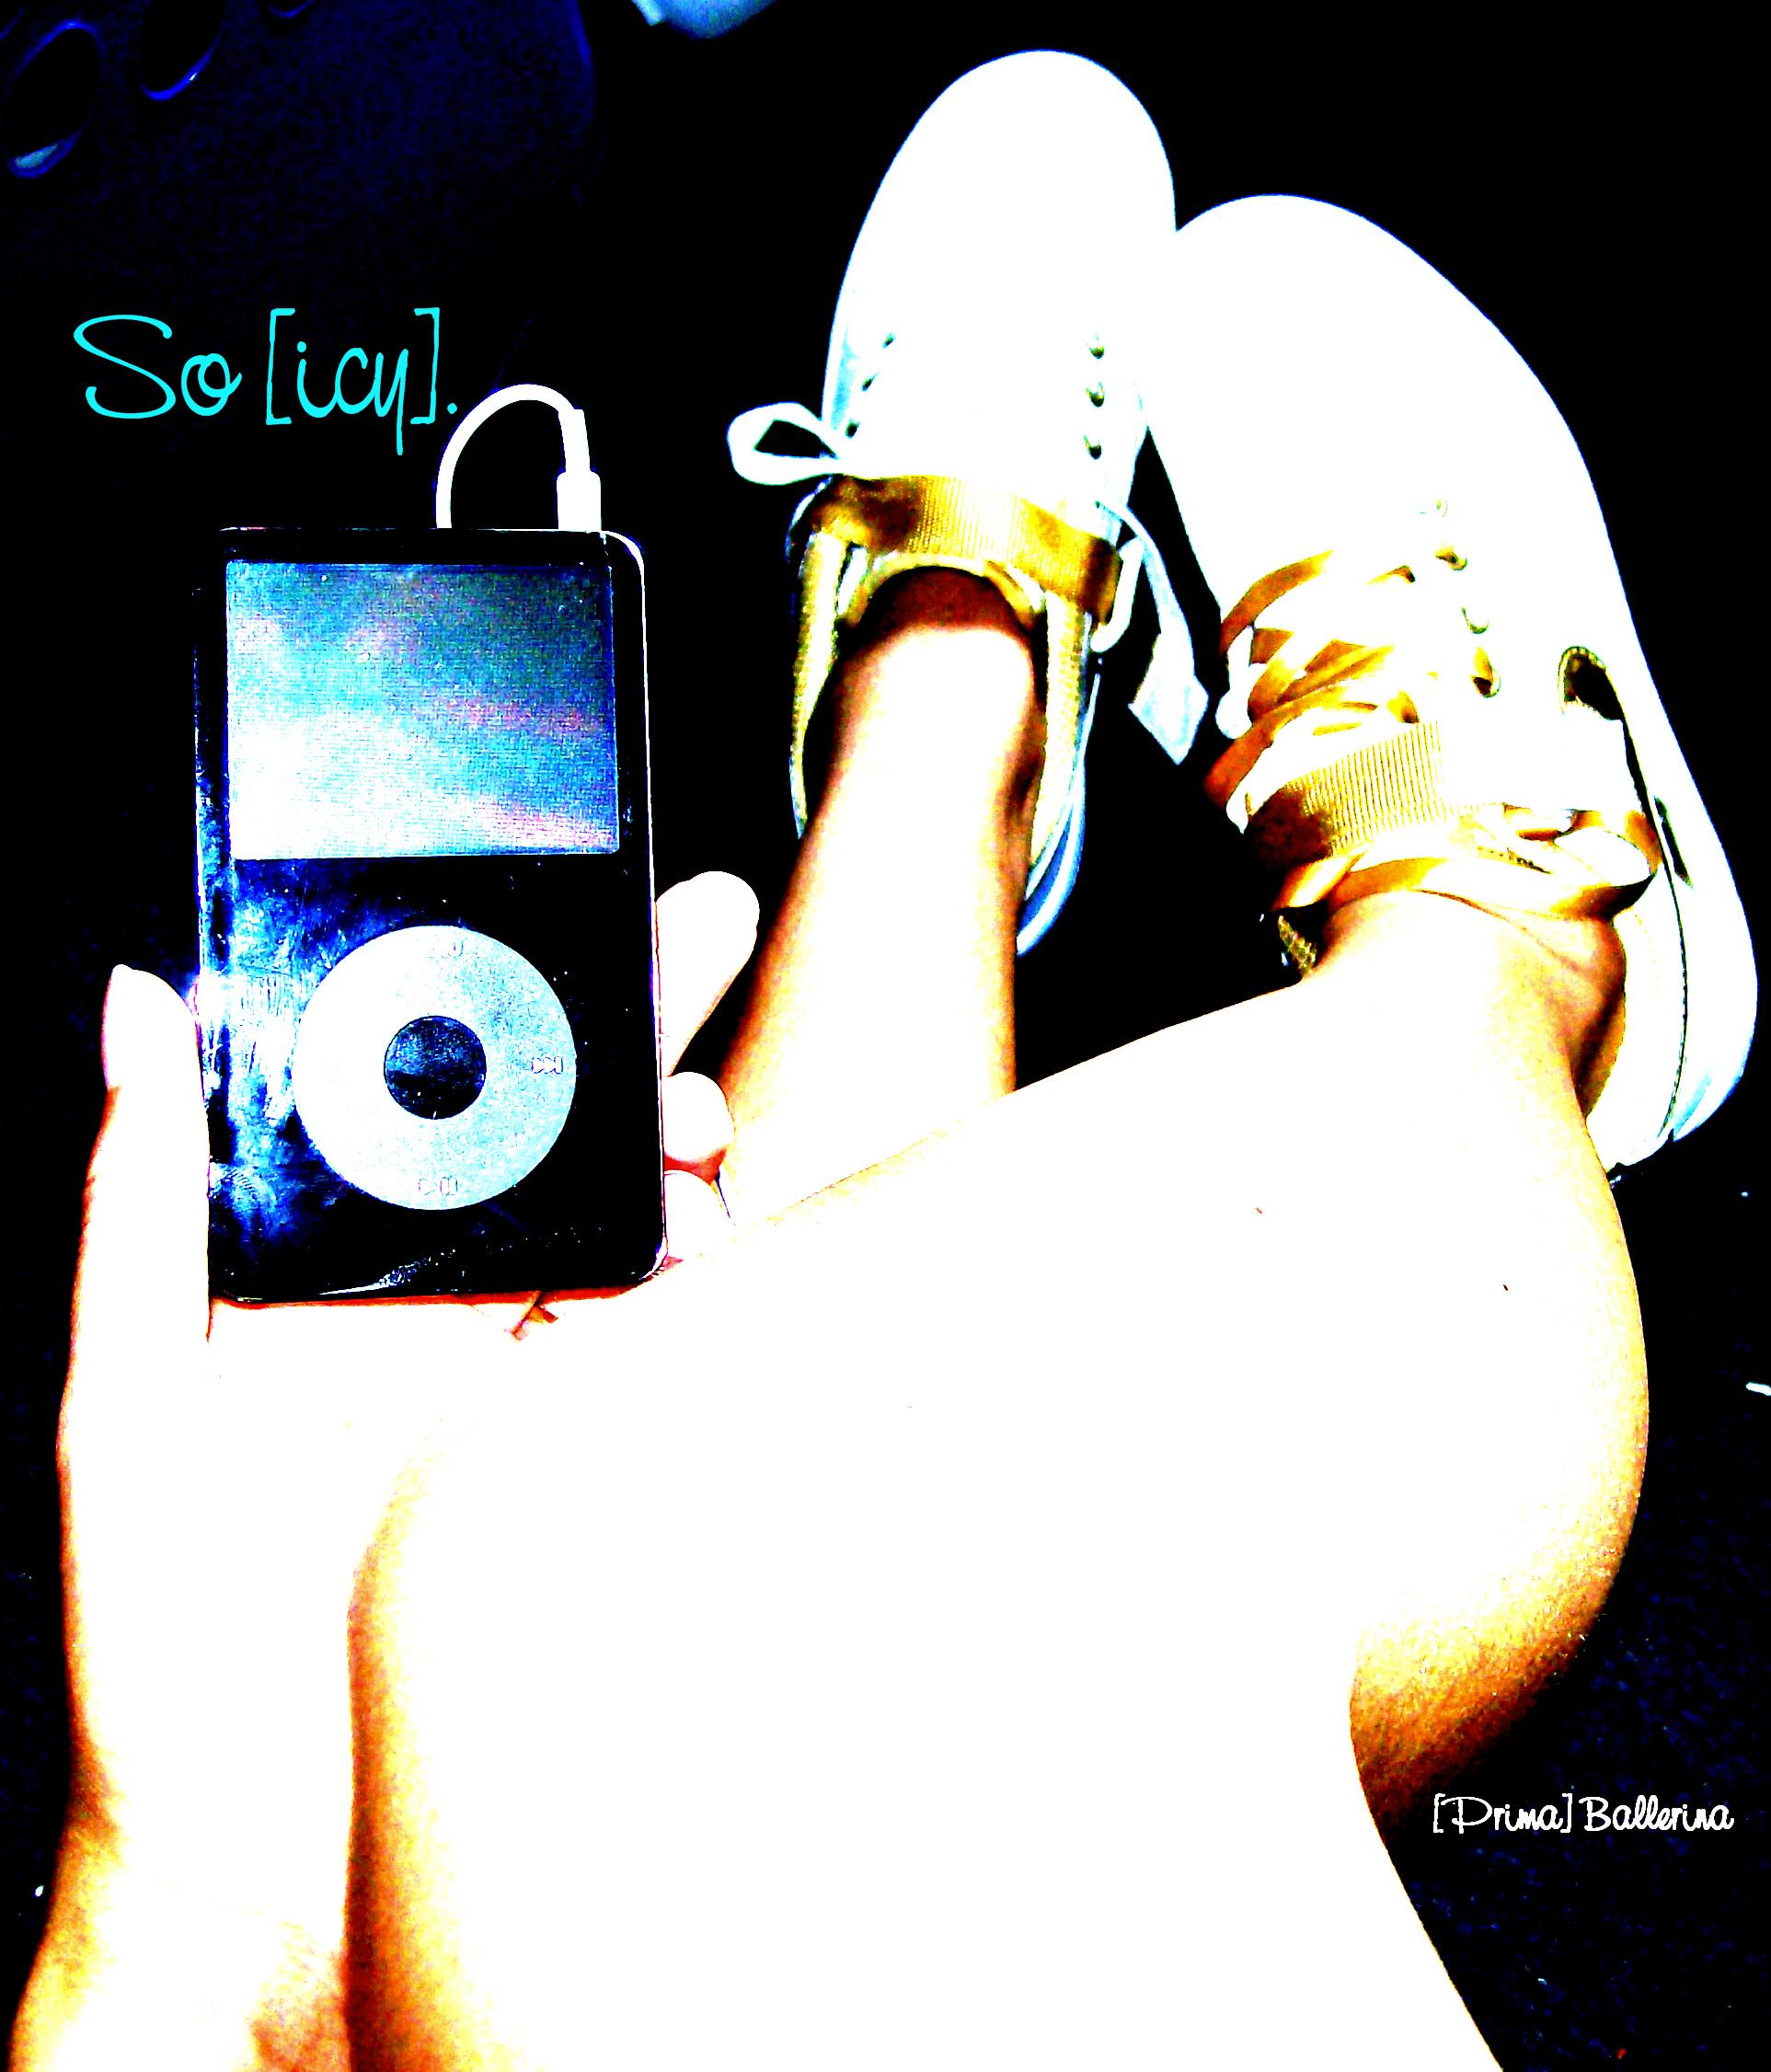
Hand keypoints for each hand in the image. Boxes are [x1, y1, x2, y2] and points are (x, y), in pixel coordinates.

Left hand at [13, 873, 756, 2069]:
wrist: (259, 1876)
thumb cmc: (163, 1658)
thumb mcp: (130, 1415)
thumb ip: (143, 1215)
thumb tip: (132, 1018)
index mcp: (318, 1290)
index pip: (416, 1115)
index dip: (488, 1005)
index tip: (542, 911)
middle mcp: (431, 1326)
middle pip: (551, 1147)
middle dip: (633, 1032)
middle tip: (695, 931)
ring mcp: (523, 1394)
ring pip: (631, 1230)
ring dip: (680, 1151)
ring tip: (701, 1106)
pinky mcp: (591, 1465)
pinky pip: (667, 1348)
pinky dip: (709, 1279)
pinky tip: (720, 1229)